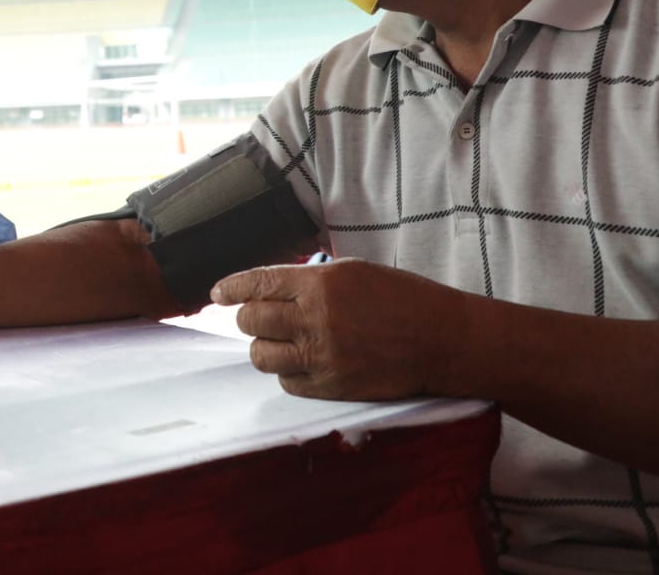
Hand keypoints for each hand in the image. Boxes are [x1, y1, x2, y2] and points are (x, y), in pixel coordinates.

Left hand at [211, 258, 470, 401]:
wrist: (441, 340)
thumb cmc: (402, 299)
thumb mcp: (354, 272)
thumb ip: (311, 280)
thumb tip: (272, 288)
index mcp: (321, 283)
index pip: (258, 284)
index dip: (231, 288)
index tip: (217, 293)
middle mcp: (316, 318)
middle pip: (251, 321)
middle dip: (248, 317)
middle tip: (258, 317)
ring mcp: (322, 356)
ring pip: (261, 355)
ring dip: (264, 347)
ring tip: (280, 341)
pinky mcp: (332, 387)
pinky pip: (287, 383)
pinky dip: (287, 373)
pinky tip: (302, 362)